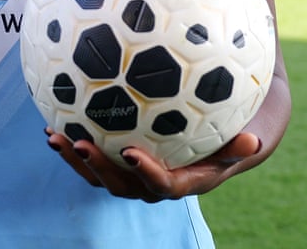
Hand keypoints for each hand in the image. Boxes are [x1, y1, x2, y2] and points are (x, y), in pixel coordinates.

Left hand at [45, 129, 262, 201]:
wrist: (218, 143)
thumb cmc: (232, 136)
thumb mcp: (242, 139)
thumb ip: (240, 145)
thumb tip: (253, 140)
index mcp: (181, 182)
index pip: (161, 185)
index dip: (146, 172)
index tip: (132, 151)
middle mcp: (152, 183)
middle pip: (121, 184)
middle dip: (99, 168)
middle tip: (81, 144)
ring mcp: (133, 174)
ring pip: (100, 174)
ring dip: (76, 157)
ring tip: (54, 136)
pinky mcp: (120, 161)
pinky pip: (94, 156)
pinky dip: (73, 142)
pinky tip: (53, 121)